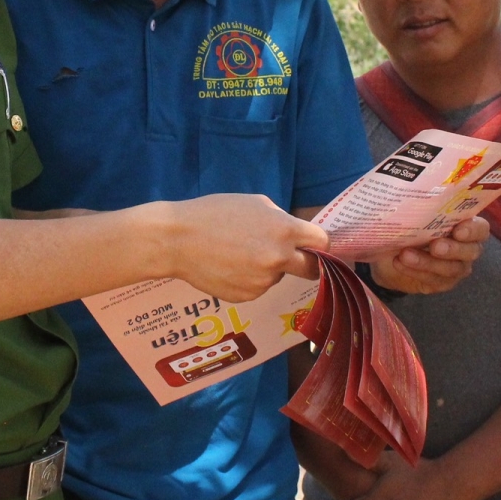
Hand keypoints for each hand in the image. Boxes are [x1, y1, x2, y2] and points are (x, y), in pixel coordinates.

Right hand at [161, 194, 328, 302]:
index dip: (321, 243)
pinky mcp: (247, 296)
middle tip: (297, 258)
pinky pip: (258, 286)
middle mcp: (279, 260)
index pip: (323, 243)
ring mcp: (263, 282)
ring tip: (239, 252)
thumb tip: (296, 235)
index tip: (318, 246)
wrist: (177, 240)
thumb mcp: (255, 203)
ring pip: (277, 276)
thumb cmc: (214, 213)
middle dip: (309, 263)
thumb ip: (281, 220)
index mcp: (285, 231)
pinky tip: (229, 265)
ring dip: (269, 267)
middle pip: (312, 269)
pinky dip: (250, 278)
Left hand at [368, 217, 489, 294]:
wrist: (392, 253)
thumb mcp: (413, 215)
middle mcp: (467, 248)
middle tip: (435, 246)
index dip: (473, 230)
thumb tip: (409, 199)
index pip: (480, 228)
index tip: (458, 230)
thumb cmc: (409, 227)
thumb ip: (420, 209)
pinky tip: (399, 263)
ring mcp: (457, 267)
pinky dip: (415, 271)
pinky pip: (433, 280)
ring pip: (451, 269)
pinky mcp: (442, 283)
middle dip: (453, 249)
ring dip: (427, 262)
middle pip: (471, 251)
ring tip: (405, 255)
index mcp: (465, 225)